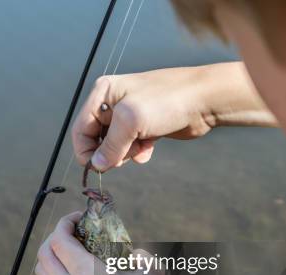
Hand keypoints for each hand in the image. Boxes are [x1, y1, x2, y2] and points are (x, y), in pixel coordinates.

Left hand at [35, 212, 178, 274]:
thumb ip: (144, 257)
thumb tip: (135, 252)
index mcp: (85, 274)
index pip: (59, 240)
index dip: (64, 223)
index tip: (77, 217)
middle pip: (44, 253)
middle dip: (55, 236)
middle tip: (74, 232)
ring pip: (42, 272)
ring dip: (51, 255)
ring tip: (71, 251)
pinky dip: (55, 273)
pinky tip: (76, 274)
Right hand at [72, 62, 275, 171]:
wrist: (205, 101)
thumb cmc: (166, 101)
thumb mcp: (131, 122)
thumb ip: (110, 146)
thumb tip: (96, 166)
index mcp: (103, 94)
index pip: (80, 129)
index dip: (86, 151)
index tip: (97, 168)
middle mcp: (112, 103)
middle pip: (96, 140)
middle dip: (109, 153)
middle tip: (124, 156)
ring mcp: (128, 116)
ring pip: (113, 146)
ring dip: (125, 154)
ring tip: (141, 147)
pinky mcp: (144, 127)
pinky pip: (130, 147)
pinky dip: (136, 153)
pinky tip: (148, 150)